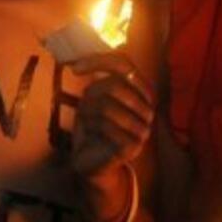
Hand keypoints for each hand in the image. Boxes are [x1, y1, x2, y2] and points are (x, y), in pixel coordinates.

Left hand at [70, 51, 154, 221]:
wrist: (92, 161)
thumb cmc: (93, 126)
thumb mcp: (93, 98)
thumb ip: (96, 79)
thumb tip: (76, 60)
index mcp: (140, 90)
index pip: (123, 64)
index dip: (98, 62)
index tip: (74, 69)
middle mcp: (147, 106)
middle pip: (114, 85)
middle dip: (91, 98)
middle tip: (84, 111)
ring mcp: (144, 126)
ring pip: (108, 106)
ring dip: (90, 114)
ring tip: (90, 123)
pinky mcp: (135, 145)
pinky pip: (107, 126)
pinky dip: (93, 128)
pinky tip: (94, 135)